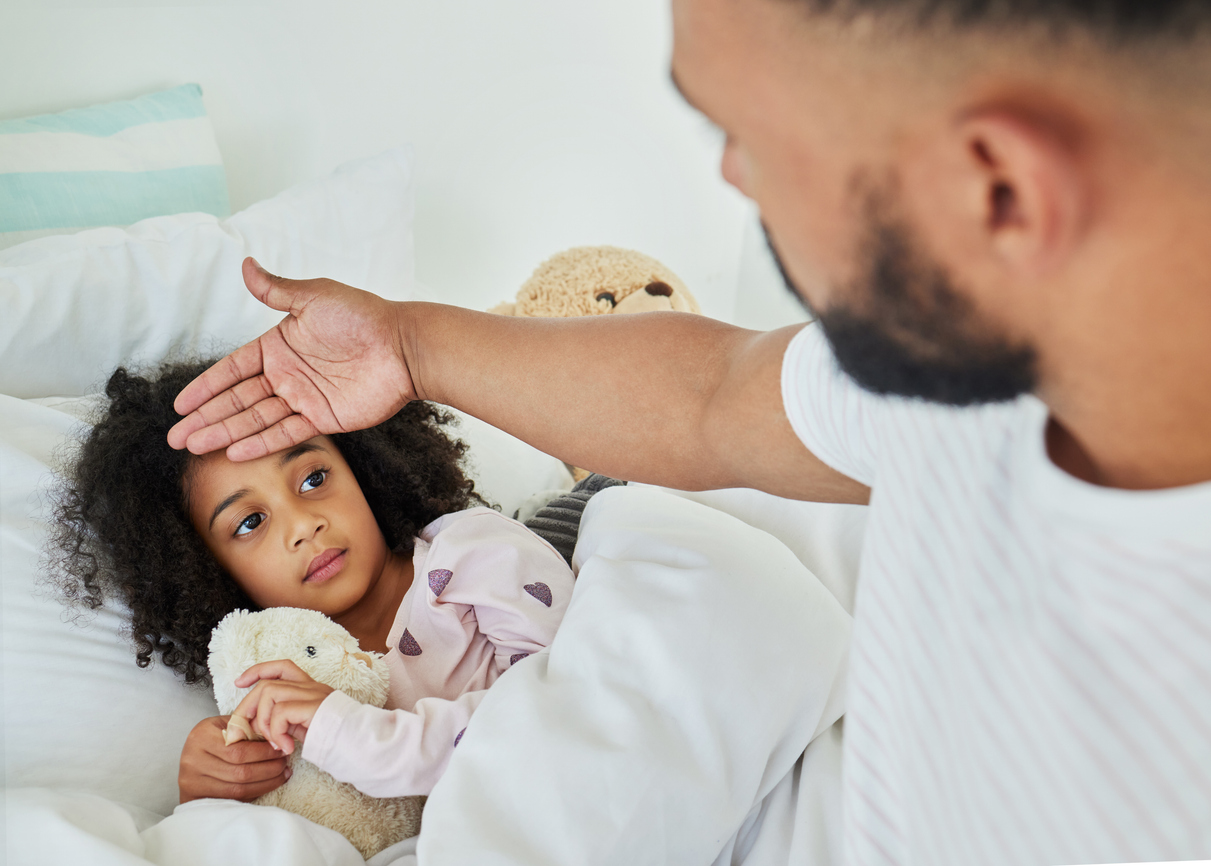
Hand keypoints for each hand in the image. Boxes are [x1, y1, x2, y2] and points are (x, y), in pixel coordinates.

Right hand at [167, 257, 415, 460]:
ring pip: (255, 419)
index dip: (206, 387)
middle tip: (175, 437)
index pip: (233, 369)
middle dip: (207, 418)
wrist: (403, 347)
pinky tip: (234, 451)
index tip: (181, 405)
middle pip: (237, 400)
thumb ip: (276, 290)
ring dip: (225, 433)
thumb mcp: (314, 297)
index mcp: (279, 345)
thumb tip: (244, 264)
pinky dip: (260, 442)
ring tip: (194, 447)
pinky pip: (285, 432)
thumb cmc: (363, 316)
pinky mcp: (323, 417)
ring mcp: (304, 397)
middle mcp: (287, 374)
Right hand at [178, 715, 289, 802]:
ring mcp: (191, 782)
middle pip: (240, 773)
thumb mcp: (228, 724)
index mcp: (201, 736)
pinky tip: (269, 784)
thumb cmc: (216, 735)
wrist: (191, 755)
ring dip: (266, 783)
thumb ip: (248, 728)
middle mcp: (192, 760)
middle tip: (285, 763)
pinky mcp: (194, 798)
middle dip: (269, 769)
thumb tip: (276, 740)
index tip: (281, 749)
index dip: (264, 753)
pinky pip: (232, 799)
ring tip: (283, 773)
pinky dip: (255, 792)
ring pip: (238, 789)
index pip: (239, 751)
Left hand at [232, 659, 334, 754]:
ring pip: (269, 694)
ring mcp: (313, 695)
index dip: (258, 670)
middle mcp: (312, 687)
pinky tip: (285, 748)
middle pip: (267, 683)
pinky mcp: (314, 707)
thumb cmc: (338, 740)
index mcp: (311, 689)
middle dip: (248, 706)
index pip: (282, 667)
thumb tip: (259, 727)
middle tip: (244, 729)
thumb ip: (288, 722)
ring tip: (274, 743)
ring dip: (262, 722)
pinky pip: (280, 713)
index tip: (240, 682)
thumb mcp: (307, 727)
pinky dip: (275, 733)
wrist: (363, 744)